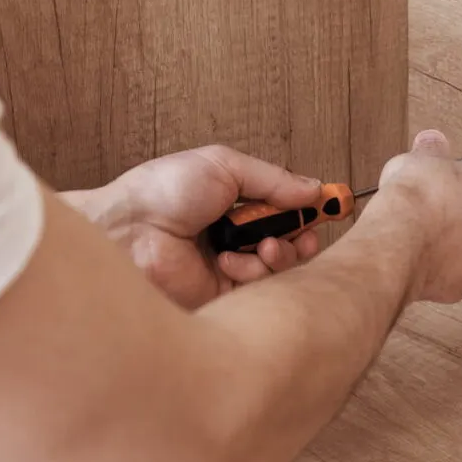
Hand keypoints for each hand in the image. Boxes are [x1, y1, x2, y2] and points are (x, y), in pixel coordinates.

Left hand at [62, 145, 322, 309]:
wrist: (128, 230)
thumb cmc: (162, 191)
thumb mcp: (224, 166)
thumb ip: (273, 178)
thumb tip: (314, 189)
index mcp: (234, 203)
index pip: (286, 209)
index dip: (310, 209)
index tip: (332, 205)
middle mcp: (236, 235)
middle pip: (291, 241)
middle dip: (304, 236)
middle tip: (306, 233)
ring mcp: (230, 266)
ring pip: (281, 267)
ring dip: (282, 253)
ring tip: (266, 244)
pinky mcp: (224, 296)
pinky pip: (260, 288)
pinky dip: (256, 271)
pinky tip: (234, 261)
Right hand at [368, 129, 461, 303]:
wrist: (398, 238)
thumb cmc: (419, 199)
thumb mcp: (425, 157)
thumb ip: (434, 150)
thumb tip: (432, 143)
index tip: (455, 189)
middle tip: (441, 213)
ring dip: (457, 249)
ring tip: (427, 237)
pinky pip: (454, 277)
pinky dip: (440, 269)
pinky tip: (421, 256)